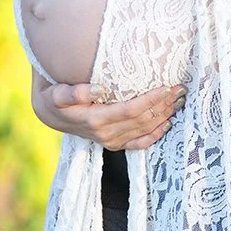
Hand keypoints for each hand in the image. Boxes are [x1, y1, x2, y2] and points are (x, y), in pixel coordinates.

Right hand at [31, 75, 185, 149]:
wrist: (49, 115)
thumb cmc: (54, 97)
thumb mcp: (56, 93)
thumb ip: (72, 92)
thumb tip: (97, 88)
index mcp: (95, 120)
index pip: (130, 110)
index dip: (150, 99)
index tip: (166, 86)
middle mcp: (106, 134)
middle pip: (142, 120)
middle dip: (163, 104)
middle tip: (180, 88)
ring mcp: (111, 141)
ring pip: (144, 130)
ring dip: (164, 115)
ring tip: (179, 100)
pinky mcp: (114, 143)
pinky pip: (139, 143)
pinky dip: (155, 134)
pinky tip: (168, 124)